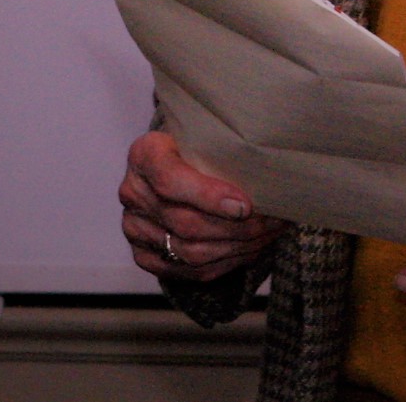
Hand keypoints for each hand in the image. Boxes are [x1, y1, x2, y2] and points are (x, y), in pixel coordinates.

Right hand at [119, 130, 288, 283]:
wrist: (172, 163)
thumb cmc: (193, 145)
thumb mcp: (202, 133)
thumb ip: (221, 147)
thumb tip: (266, 168)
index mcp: (144, 155)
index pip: (171, 179)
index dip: (208, 196)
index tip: (246, 205)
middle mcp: (132, 193)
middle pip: (185, 223)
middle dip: (236, 228)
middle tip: (272, 222)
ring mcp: (135, 228)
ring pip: (190, 253)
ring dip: (236, 249)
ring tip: (268, 236)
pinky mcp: (144, 256)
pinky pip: (188, 272)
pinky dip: (225, 264)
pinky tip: (250, 250)